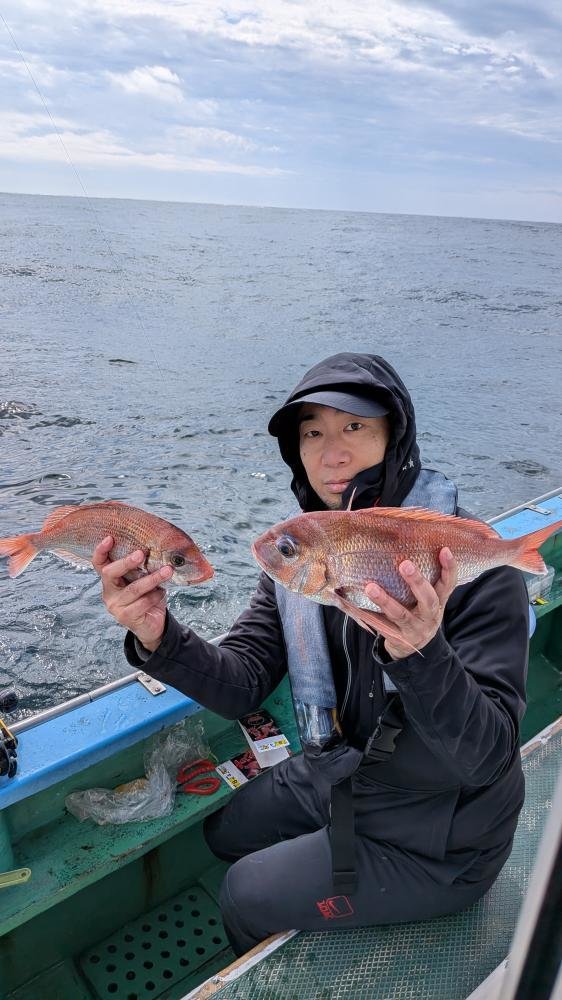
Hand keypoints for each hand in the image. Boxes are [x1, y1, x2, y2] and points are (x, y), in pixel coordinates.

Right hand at [92, 537, 172, 652]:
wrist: (154, 624)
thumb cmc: (149, 595)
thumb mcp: (144, 579)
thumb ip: (145, 567)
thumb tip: (160, 548)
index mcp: (110, 579)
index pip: (99, 563)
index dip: (101, 550)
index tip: (110, 538)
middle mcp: (109, 592)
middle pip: (110, 573)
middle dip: (126, 562)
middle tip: (141, 553)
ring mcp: (115, 606)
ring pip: (133, 588)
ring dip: (152, 578)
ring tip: (167, 571)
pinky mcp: (125, 617)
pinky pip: (142, 603)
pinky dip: (155, 596)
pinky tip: (162, 592)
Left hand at [364, 548, 457, 658]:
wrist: (415, 648)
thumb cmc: (419, 613)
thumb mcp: (427, 600)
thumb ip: (424, 580)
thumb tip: (406, 546)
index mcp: (439, 602)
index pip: (448, 584)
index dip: (449, 568)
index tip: (444, 550)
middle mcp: (430, 616)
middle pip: (428, 599)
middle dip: (417, 582)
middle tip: (405, 564)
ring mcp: (414, 629)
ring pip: (400, 615)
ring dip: (385, 601)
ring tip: (370, 588)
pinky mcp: (398, 639)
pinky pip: (383, 627)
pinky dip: (370, 617)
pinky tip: (356, 607)